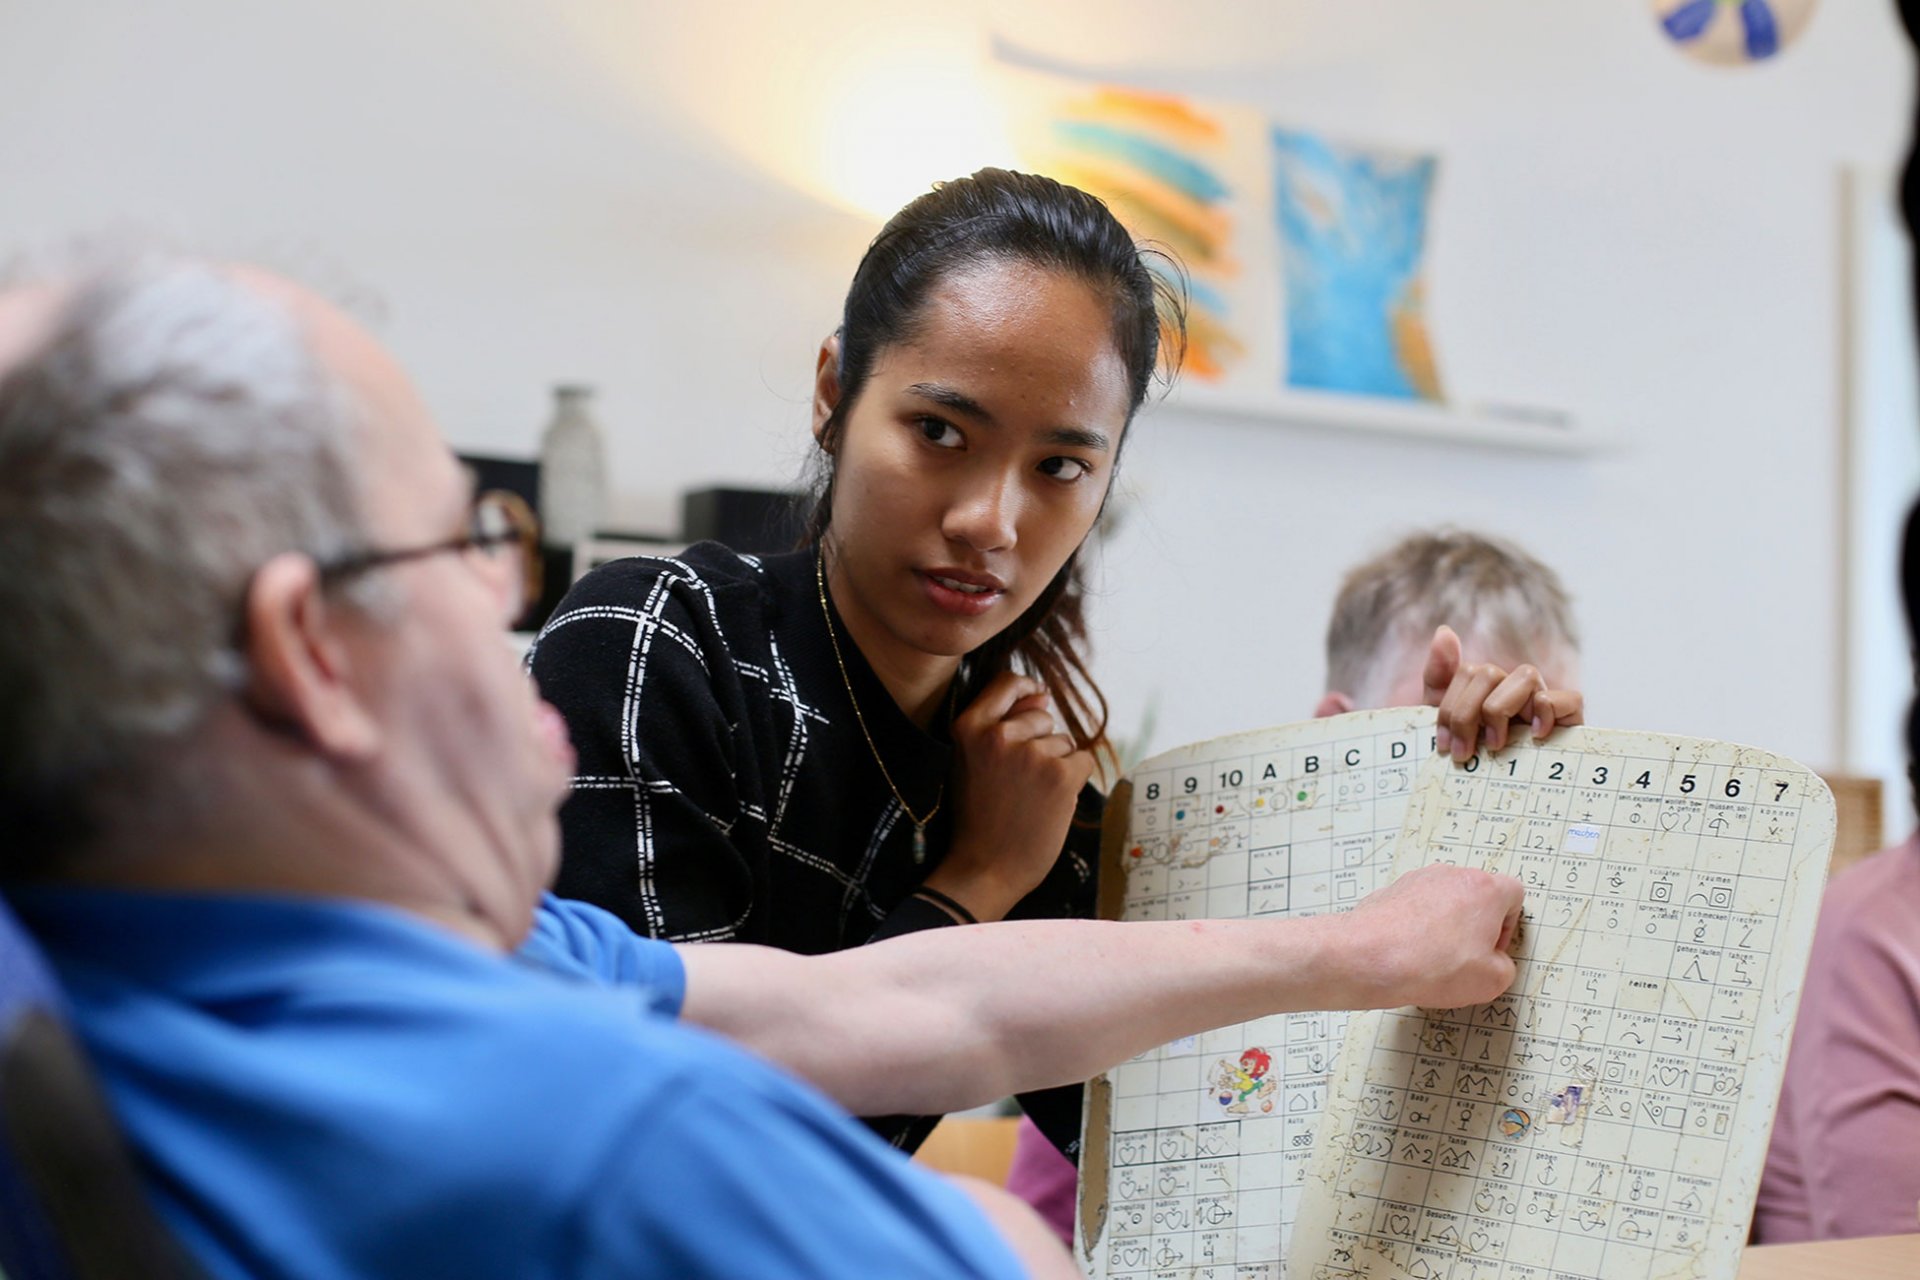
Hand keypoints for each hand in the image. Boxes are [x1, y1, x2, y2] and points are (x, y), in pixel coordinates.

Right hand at [923, 672, 1093, 921]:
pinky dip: (1073, 782)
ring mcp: (1031, 753)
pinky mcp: (1060, 775)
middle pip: (1042, 716)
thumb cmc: (980, 816)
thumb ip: (1002, 724)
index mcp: (968, 727)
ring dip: (1055, 767)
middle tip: (1017, 783)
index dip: (1025, 688)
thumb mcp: (973, 762)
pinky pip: (1082, 761)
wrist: (986, 868)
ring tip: (1029, 798)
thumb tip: (1042, 693)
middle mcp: (998, 734)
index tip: (1035, 698)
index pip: (1006, 682)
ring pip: (1063, 742)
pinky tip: (1051, 803)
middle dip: (1040, 742)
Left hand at [1345, 864, 1524, 1008]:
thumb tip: (1494, 964)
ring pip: (1445, 901)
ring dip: (1445, 927)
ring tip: (1434, 959)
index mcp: (1484, 888)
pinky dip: (1418, 927)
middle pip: (1476, 896)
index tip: (1493, 948)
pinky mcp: (1392, 890)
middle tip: (1466, 957)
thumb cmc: (1429, 964)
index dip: (1508, 925)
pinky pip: (1416, 907)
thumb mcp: (1491, 981)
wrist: (1369, 957)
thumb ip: (1504, 967)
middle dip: (1475, 927)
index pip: (1513, 894)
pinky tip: (1411, 954)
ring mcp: (1418, 880)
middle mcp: (1451, 875)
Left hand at [1422, 625, 1583, 761]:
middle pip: (1487, 673)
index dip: (1449, 707)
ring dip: (1500, 710)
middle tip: (1464, 753)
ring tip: (1496, 745)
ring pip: (1526, 675)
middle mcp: (1514, 690)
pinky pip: (1569, 698)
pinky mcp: (1572, 720)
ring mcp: (1543, 702)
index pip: (1465, 673)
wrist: (1508, 806)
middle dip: (1466, 714)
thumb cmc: (1477, 764)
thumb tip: (1444, 632)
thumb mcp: (1449, 727)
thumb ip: (1439, 680)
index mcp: (1487, 689)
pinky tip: (1534, 736)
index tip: (1444, 746)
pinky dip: (1548, 711)